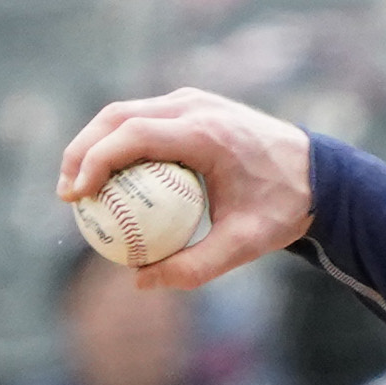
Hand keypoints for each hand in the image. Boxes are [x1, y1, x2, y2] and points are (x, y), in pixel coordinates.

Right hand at [54, 88, 315, 291]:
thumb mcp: (245, 245)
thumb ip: (194, 268)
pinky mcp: (191, 106)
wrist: (319, 175)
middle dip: (80, 151)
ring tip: (78, 189)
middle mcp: (195, 106)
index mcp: (205, 132)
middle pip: (116, 117)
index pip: (133, 135)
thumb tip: (140, 283)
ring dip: (94, 145)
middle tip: (66, 196)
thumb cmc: (282, 209)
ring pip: (124, 114)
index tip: (75, 197)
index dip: (94, 160)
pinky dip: (118, 144)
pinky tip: (108, 180)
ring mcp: (192, 101)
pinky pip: (142, 120)